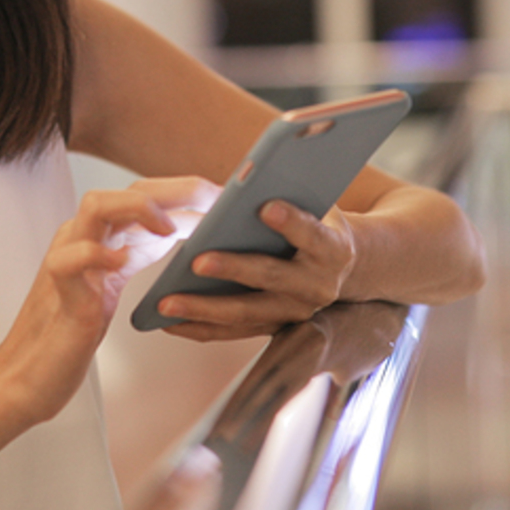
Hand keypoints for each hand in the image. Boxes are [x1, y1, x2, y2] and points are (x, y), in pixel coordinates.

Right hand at [0, 177, 218, 424]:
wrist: (24, 380)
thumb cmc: (70, 334)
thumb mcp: (111, 283)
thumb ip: (138, 252)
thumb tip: (181, 229)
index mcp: (92, 236)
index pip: (138, 195)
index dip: (182, 192)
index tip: (222, 199)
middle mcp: (77, 240)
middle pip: (123, 190)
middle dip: (174, 190)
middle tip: (214, 202)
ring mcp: (65, 264)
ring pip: (95, 207)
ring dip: (139, 209)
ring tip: (170, 230)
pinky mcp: (61, 297)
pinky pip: (69, 261)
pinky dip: (97, 254)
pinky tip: (123, 261)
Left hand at [160, 201, 356, 341]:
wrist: (342, 266)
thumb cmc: (318, 222)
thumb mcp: (316, 203)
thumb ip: (291, 193)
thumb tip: (251, 178)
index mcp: (333, 249)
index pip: (311, 234)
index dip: (291, 222)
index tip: (267, 207)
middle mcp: (317, 286)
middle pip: (270, 276)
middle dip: (233, 269)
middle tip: (198, 261)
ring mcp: (295, 312)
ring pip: (246, 312)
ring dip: (204, 308)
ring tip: (166, 303)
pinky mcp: (275, 328)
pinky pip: (233, 331)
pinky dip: (200, 327)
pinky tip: (169, 321)